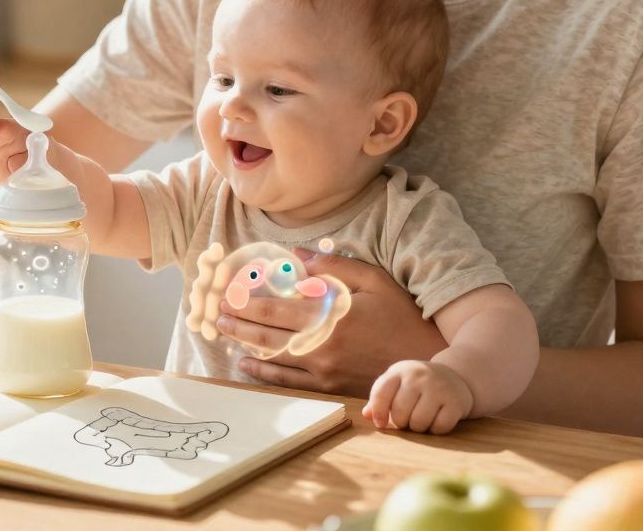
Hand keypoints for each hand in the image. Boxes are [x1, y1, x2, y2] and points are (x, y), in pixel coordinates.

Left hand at [216, 249, 446, 396]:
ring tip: (223, 333)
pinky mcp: (329, 387)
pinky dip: (264, 372)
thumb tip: (298, 255)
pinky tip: (247, 365)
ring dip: (245, 344)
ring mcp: (324, 370)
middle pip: (268, 332)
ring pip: (273, 357)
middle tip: (216, 311)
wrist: (426, 362)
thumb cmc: (401, 316)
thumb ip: (333, 267)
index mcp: (331, 315)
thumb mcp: (373, 281)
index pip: (276, 307)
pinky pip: (288, 381)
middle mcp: (322, 345)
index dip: (247, 301)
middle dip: (238, 321)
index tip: (227, 292)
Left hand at [362, 360, 473, 433]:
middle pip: (400, 412)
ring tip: (421, 419)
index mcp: (400, 371)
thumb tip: (367, 415)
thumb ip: (379, 398)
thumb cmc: (417, 385)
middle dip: (401, 422)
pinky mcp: (455, 401)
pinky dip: (436, 429)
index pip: (381, 393)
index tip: (380, 423)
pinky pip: (439, 427)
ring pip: (419, 422)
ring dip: (418, 428)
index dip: (378, 412)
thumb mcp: (397, 384)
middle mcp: (419, 376)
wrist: (455, 377)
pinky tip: (436, 419)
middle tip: (407, 419)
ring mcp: (439, 387)